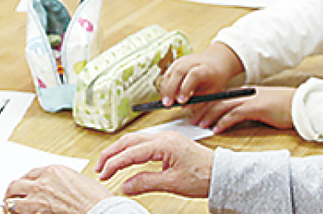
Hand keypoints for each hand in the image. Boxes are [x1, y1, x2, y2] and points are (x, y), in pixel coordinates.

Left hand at [3, 165, 110, 213]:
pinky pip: (19, 213)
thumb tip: (57, 187)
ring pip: (13, 200)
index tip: (23, 186)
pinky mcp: (38, 213)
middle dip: (11, 192)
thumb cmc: (96, 199)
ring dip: (10, 205)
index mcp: (53, 171)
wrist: (100, 210)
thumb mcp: (78, 180)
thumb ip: (62, 181)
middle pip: (16, 185)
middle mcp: (42, 183)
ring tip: (8, 209)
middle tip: (10, 197)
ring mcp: (38, 199)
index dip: (25, 181)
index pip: (30, 174)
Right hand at [95, 132, 212, 199]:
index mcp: (163, 144)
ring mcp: (166, 138)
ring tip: (109, 164)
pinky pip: (144, 143)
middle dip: (111, 154)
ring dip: (120, 151)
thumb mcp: (172, 183)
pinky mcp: (169, 143)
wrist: (222, 173)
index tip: (103, 174)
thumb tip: (125, 186)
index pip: (130, 152)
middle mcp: (162, 137)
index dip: (114, 163)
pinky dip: (131, 151)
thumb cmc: (203, 176)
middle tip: (99, 168)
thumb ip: (146, 183)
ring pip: (135, 141)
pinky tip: (127, 160)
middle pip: (128, 141)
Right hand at [160, 42, 243, 103]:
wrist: (215, 61)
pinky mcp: (177, 62)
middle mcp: (193, 61)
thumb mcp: (213, 91)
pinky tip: (165, 95)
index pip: (194, 75)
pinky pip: (168, 73)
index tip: (181, 101)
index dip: (186, 88)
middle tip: (167, 104)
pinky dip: (165, 84)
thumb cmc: (215, 79)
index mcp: (205, 69)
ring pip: (171, 72)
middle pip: (178, 72)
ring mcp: (183, 60)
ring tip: (164, 102)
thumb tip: (183, 108)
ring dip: (165, 88)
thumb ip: (199, 100)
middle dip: (171, 89)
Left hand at [186, 86, 294, 133]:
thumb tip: (229, 117)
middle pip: (216, 100)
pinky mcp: (255, 108)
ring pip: (221, 107)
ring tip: (198, 125)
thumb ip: (244, 109)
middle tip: (190, 119)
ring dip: (208, 116)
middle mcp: (242, 95)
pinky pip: (234, 115)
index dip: (204, 104)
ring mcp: (248, 100)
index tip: (193, 111)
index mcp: (242, 93)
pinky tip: (216, 129)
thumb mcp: (258, 107)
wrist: (299, 105)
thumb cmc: (280, 108)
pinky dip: (223, 122)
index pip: (218, 97)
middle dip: (201, 110)